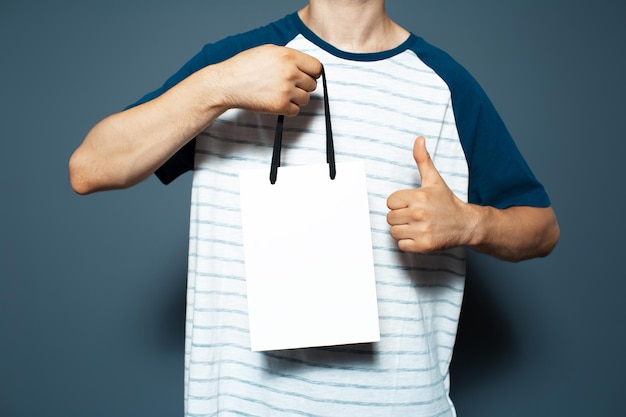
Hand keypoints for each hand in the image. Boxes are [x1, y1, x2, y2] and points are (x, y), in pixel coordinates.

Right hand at [216, 45, 321, 115]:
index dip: (312, 73)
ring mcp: (286, 90)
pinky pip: (296, 110)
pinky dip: (288, 109)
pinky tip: (276, 101)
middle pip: (312, 84)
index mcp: (288, 56)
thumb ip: (289, 57)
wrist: (227, 83)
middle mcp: (290, 72)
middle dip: (303, 86)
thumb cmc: (244, 67)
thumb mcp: (268, 51)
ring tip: (281, 94)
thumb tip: (304, 66)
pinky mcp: (280, 105)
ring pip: (306, 99)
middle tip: (289, 86)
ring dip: (296, 98)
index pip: (316, 67)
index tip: (306, 76)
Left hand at [386, 137, 475, 252]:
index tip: (411, 204)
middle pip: (390, 218)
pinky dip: (408, 243)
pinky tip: (419, 235)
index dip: (399, 203)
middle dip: (400, 217)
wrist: (466, 224)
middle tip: (415, 216)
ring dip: (403, 230)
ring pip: (394, 232)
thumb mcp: (434, 180)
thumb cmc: (447, 202)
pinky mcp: (424, 245)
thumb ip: (423, 160)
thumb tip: (418, 139)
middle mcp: (419, 214)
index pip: (390, 202)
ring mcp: (421, 231)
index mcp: (418, 197)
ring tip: (417, 225)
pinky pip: (401, 245)